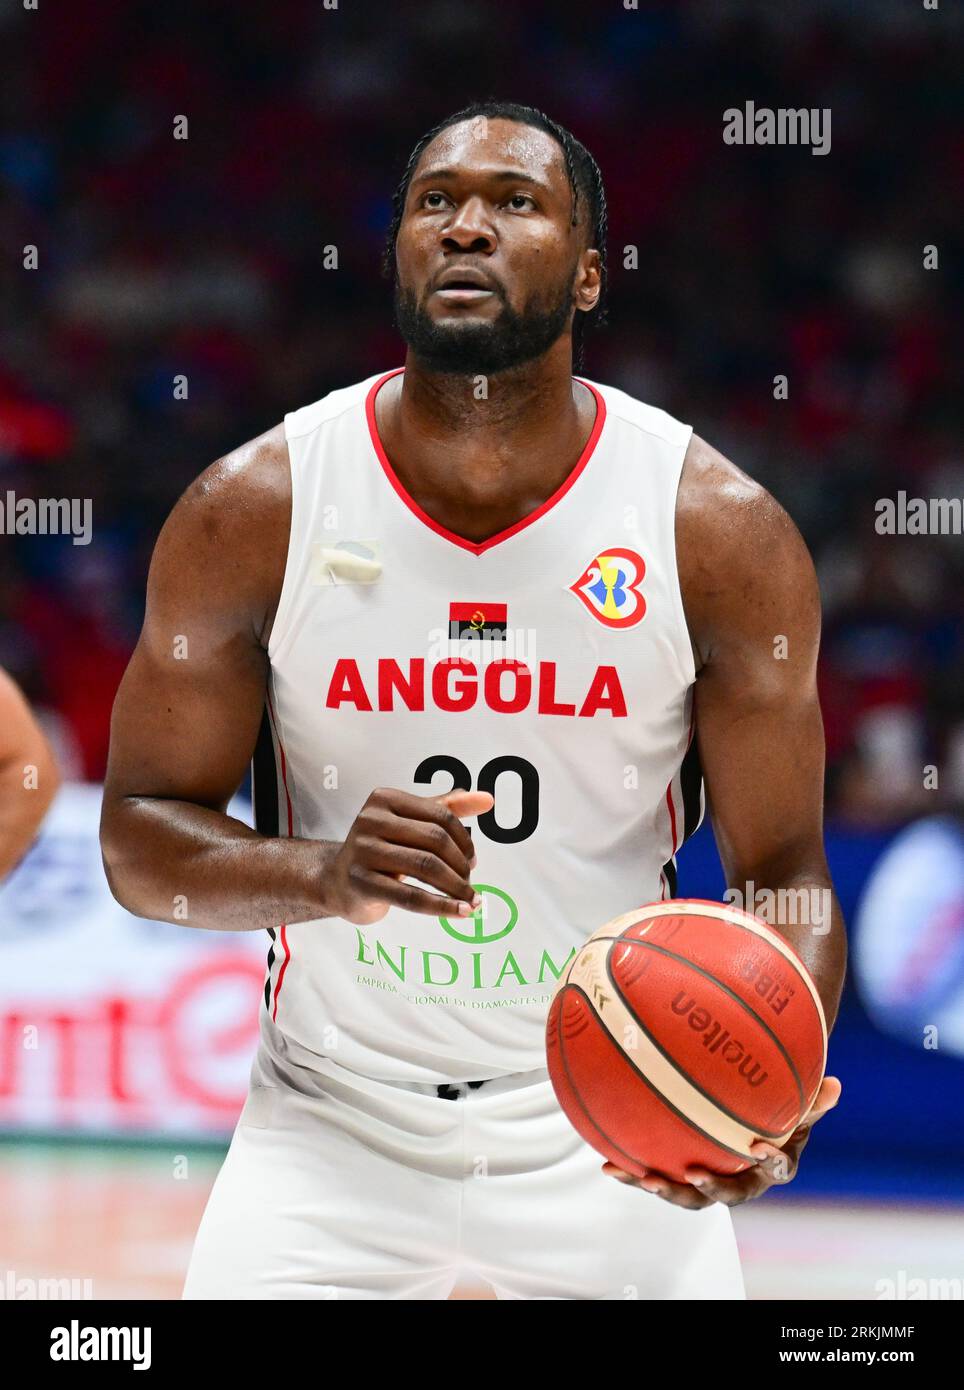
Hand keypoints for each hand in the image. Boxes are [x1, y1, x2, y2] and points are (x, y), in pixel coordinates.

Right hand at [326, 786, 493, 924]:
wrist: (335, 881)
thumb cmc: (380, 849)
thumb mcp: (410, 824)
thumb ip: (447, 809)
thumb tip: (487, 799)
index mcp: (385, 799)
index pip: (440, 816)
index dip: (465, 840)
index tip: (472, 860)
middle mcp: (370, 820)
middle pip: (435, 840)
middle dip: (461, 865)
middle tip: (469, 882)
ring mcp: (363, 851)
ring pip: (426, 867)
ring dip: (456, 887)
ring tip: (469, 900)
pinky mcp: (361, 883)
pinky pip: (411, 896)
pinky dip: (442, 906)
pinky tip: (460, 912)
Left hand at [602, 1075, 841, 1207]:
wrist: (756, 1121)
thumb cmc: (779, 1107)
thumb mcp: (797, 1102)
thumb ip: (811, 1098)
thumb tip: (837, 1085)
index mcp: (773, 1164)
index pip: (778, 1169)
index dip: (771, 1162)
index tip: (761, 1149)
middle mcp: (741, 1180)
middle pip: (726, 1194)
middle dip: (707, 1189)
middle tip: (691, 1176)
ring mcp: (710, 1180)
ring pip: (686, 1194)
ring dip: (660, 1187)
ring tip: (637, 1176)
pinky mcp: (681, 1175)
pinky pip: (657, 1174)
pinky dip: (633, 1171)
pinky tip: (606, 1161)